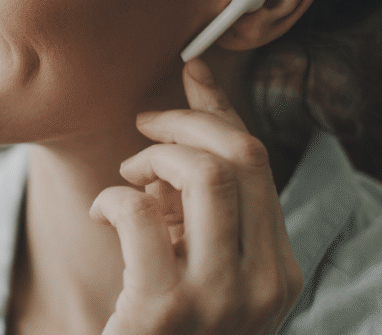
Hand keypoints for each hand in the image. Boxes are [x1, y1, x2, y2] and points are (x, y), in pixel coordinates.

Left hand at [89, 58, 301, 334]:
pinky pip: (140, 212)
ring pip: (203, 174)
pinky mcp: (166, 311)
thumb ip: (202, 211)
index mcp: (279, 270)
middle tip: (144, 127)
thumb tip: (180, 128)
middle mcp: (265, 285)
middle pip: (241, 156)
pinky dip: (113, 197)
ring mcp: (220, 300)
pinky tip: (103, 214)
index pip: (260, 162)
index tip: (191, 72)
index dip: (220, 110)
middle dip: (185, 121)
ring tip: (127, 177)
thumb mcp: (199, 264)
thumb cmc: (162, 325)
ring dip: (152, 157)